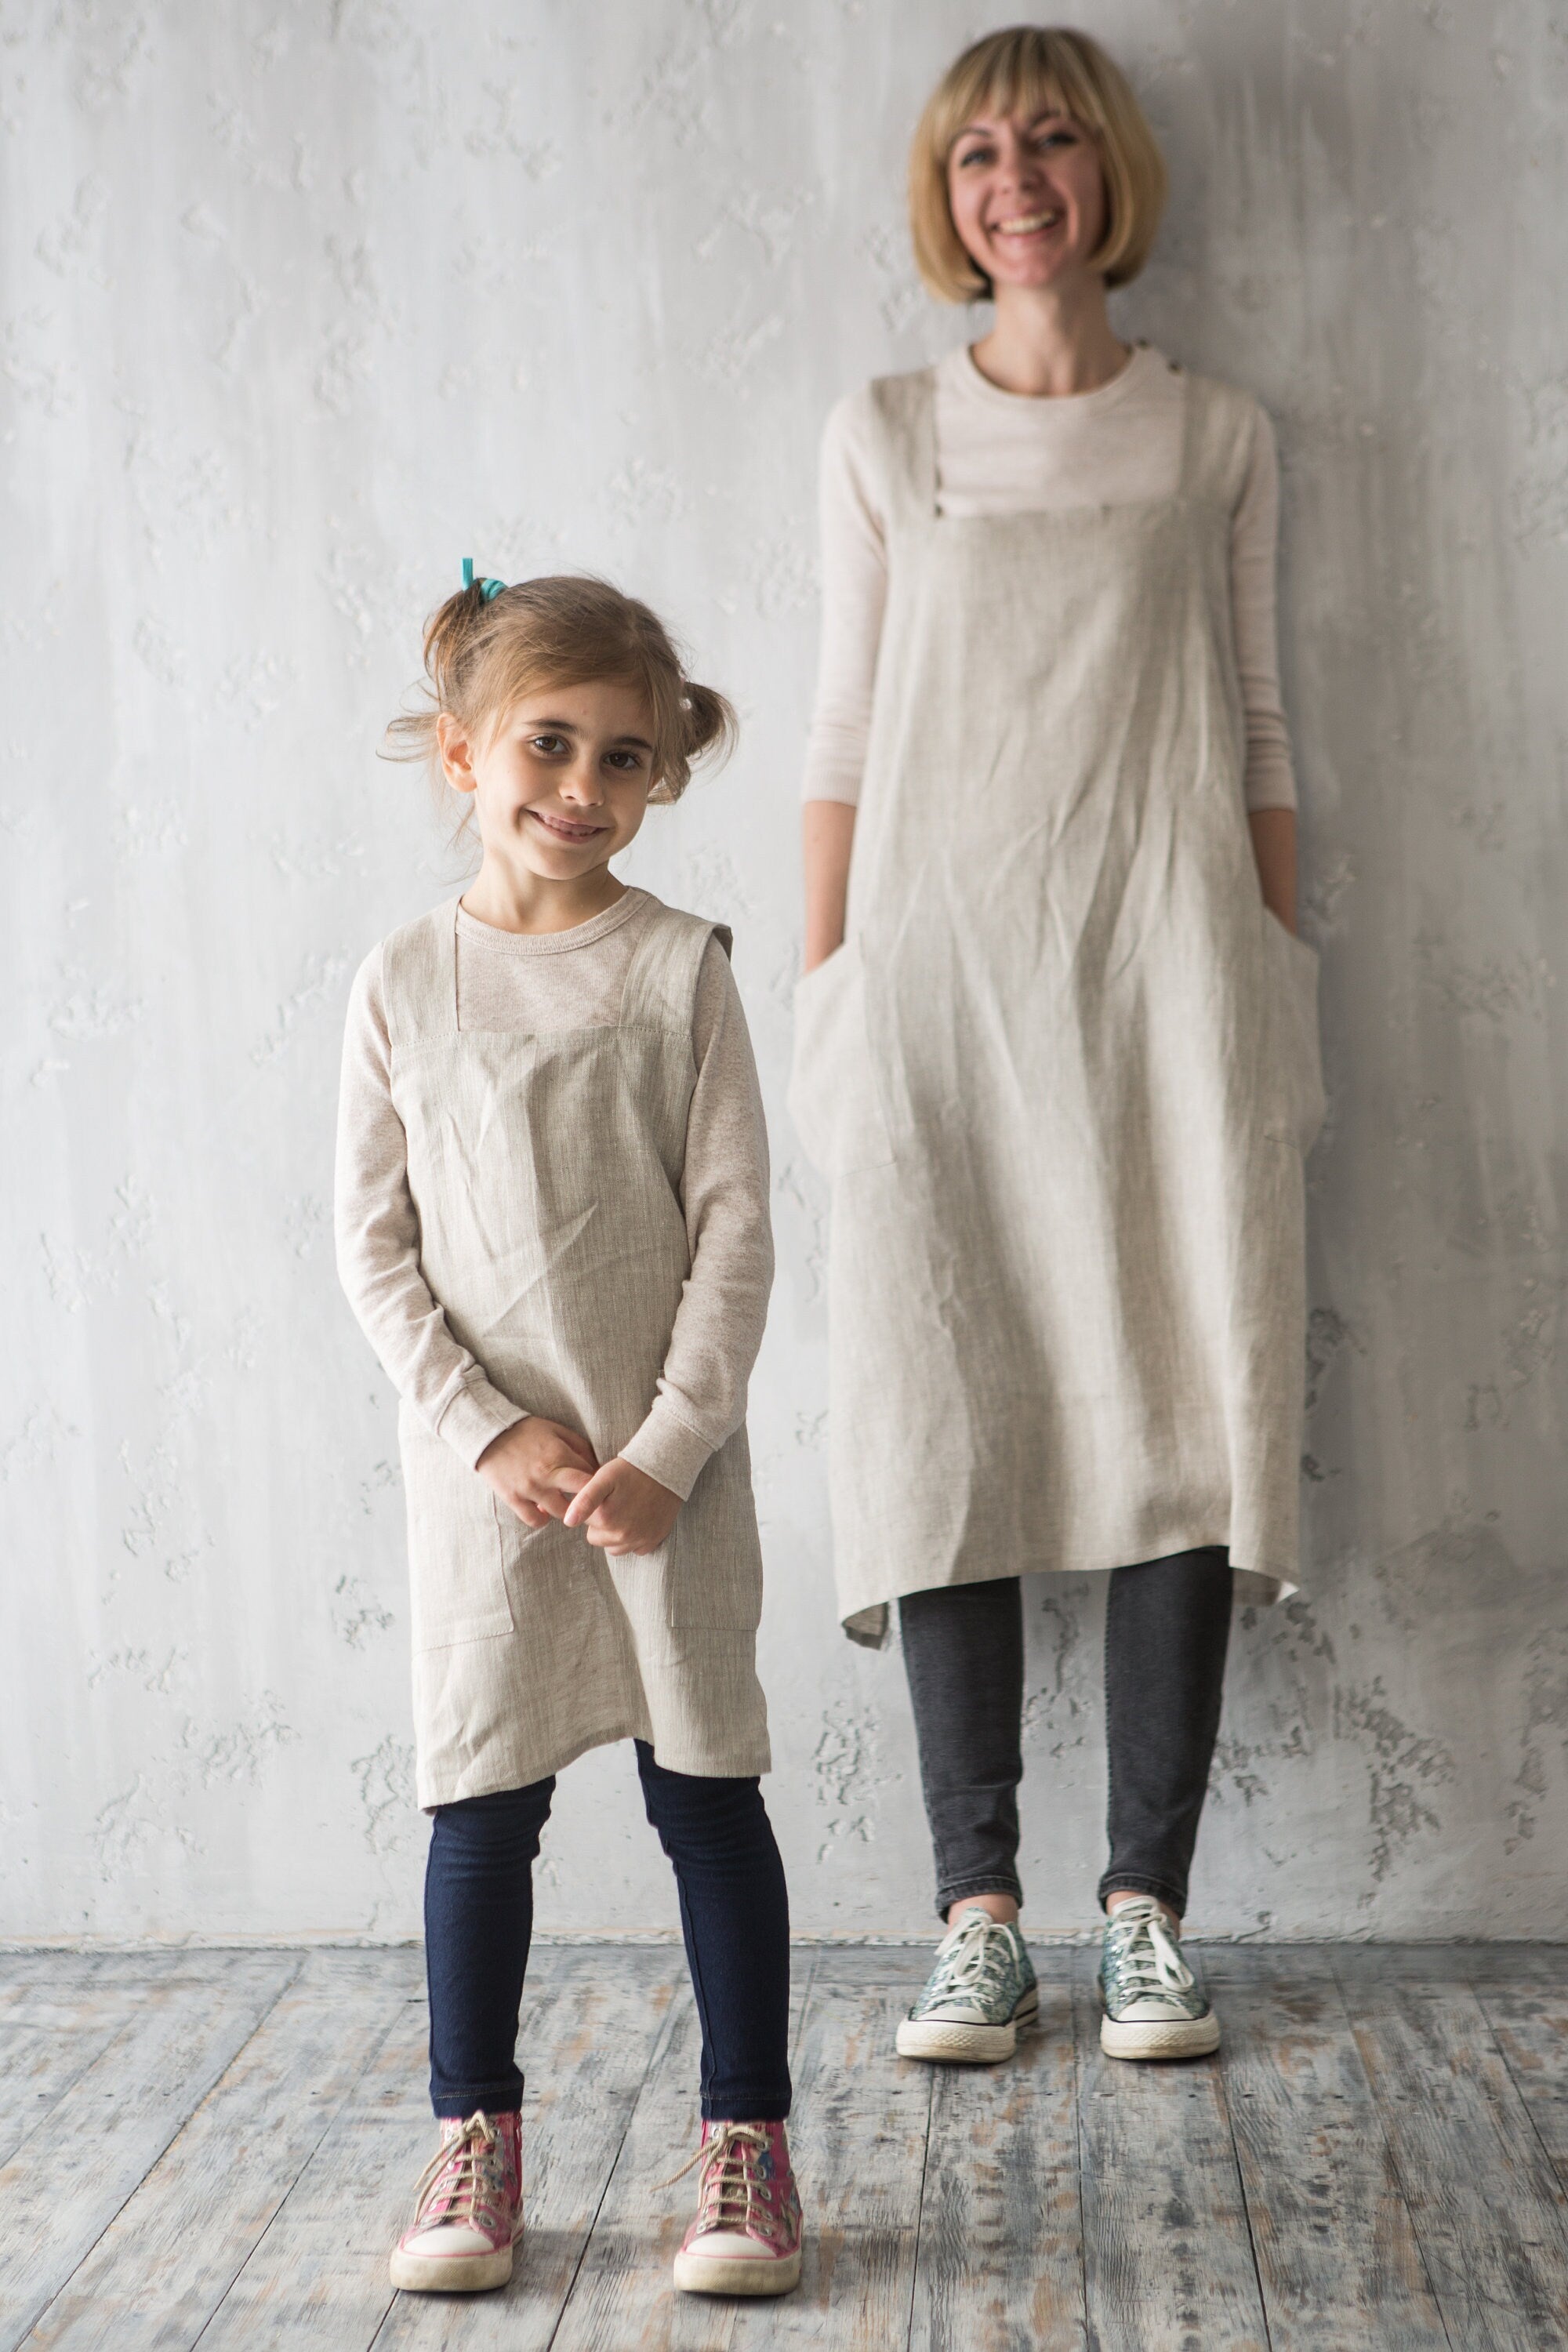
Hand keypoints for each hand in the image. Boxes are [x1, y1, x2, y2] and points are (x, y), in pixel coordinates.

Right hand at [476, 1417, 596, 1529]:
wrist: (489, 1434)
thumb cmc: (526, 1431)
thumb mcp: (557, 1430)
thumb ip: (580, 1446)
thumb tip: (597, 1465)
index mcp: (560, 1454)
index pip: (591, 1477)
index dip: (598, 1483)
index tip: (599, 1487)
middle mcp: (547, 1474)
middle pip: (582, 1498)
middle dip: (591, 1502)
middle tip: (590, 1503)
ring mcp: (529, 1488)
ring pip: (561, 1513)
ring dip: (567, 1511)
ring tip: (565, 1504)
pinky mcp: (513, 1498)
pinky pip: (535, 1521)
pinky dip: (542, 1519)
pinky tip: (543, 1510)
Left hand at [562, 1457, 680, 1556]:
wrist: (667, 1468)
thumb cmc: (631, 1470)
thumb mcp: (603, 1477)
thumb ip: (584, 1500)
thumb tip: (568, 1522)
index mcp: (605, 1519)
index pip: (584, 1522)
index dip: (591, 1508)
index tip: (604, 1495)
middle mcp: (622, 1535)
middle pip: (597, 1538)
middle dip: (602, 1523)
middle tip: (615, 1501)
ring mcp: (639, 1540)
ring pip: (614, 1547)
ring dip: (615, 1533)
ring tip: (626, 1510)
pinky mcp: (653, 1541)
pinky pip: (635, 1549)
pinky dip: (634, 1538)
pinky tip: (639, 1519)